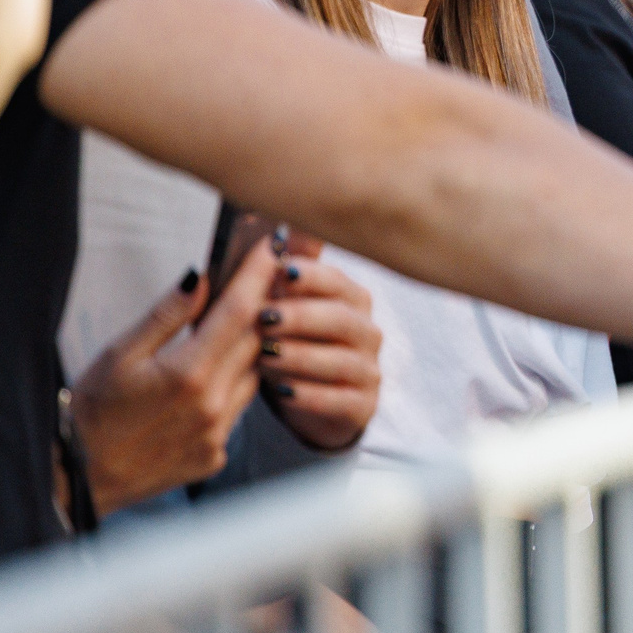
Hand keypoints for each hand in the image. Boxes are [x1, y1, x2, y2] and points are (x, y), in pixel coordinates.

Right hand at [71, 241, 277, 512]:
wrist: (77, 480)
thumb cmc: (91, 412)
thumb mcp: (118, 354)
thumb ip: (166, 315)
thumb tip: (201, 278)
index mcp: (189, 373)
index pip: (240, 311)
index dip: (258, 274)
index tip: (271, 248)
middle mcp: (213, 404)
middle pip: (257, 340)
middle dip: (263, 306)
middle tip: (263, 277)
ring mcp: (218, 434)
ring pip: (255, 376)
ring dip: (251, 349)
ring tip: (236, 327)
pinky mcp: (216, 455)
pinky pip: (240, 410)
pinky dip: (235, 386)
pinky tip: (215, 376)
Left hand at [256, 232, 380, 451]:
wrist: (303, 401)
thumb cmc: (288, 344)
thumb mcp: (283, 307)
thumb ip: (284, 271)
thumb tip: (278, 225)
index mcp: (350, 299)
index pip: (336, 282)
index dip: (310, 276)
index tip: (279, 271)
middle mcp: (366, 331)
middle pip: (341, 318)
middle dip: (301, 316)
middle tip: (264, 317)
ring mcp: (368, 370)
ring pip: (341, 360)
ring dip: (301, 357)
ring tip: (266, 357)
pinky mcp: (363, 407)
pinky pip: (341, 400)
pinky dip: (311, 395)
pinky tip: (283, 391)